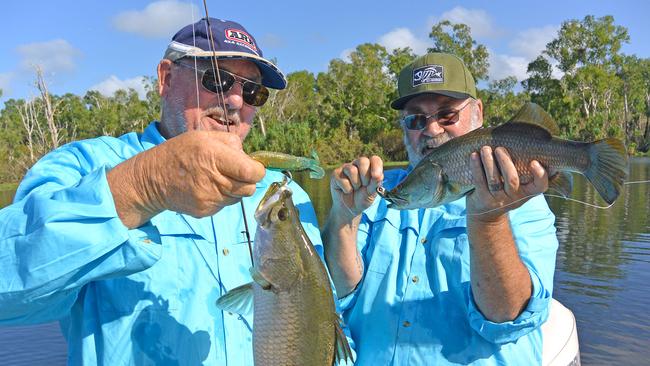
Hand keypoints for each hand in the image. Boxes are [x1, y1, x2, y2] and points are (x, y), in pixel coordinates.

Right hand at [149, 130, 264, 215]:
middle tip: (234, 171)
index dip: (257, 170)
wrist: (152, 179)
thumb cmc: (181, 153)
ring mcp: (208, 199)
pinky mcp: (205, 211)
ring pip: (239, 197)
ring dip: (234, 188)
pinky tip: (207, 187)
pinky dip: (222, 196)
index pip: (251, 172)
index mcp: (213, 156)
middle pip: (249, 188)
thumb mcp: (204, 136)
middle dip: (247, 180)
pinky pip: (225, 205)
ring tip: (216, 178)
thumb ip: (231, 143)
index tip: (253, 167)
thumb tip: (249, 157)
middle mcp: (212, 179)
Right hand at [329, 156, 383, 220]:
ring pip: (352, 170)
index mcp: (369, 167)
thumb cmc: (362, 199)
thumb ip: (376, 184)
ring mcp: (346, 168)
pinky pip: (342, 179)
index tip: (377, 177)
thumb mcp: (372, 193)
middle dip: (365, 176)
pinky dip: (347, 189)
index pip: (374, 159)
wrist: (349, 209)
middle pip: (363, 161)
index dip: (376, 166)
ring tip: (355, 189)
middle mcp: (357, 165)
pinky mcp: (336, 174)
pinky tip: (346, 191)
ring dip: (356, 184)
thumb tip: (379, 175)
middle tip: (364, 186)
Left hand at [466, 146, 547, 221]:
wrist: (486, 216)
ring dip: (489, 162)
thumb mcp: (517, 185)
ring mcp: (498, 200)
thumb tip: (525, 139)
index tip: (534, 162)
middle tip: (499, 149)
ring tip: (485, 148)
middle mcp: (514, 197)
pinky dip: (476, 167)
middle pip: (512, 180)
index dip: (539, 175)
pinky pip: (479, 182)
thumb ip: (521, 169)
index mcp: (526, 192)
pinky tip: (474, 156)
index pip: (540, 186)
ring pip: (494, 180)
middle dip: (505, 162)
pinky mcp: (483, 199)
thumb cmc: (504, 191)